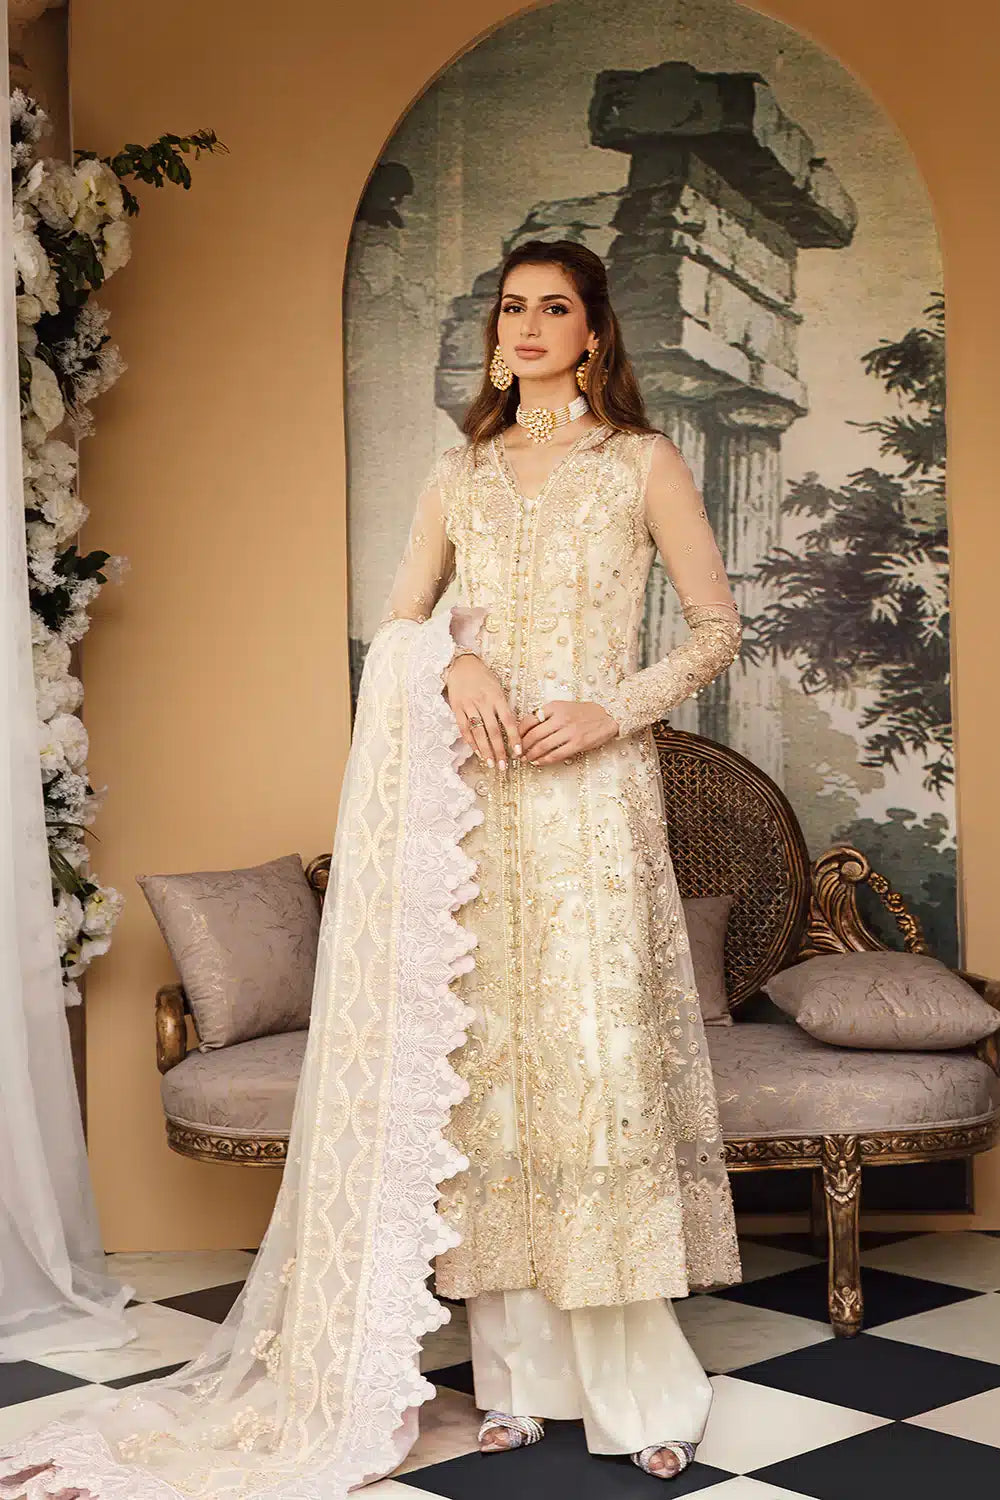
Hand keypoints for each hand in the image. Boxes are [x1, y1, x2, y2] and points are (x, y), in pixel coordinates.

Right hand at [443, 654, 520, 770]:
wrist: (461, 665)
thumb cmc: (483, 677)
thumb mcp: (498, 688)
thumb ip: (503, 707)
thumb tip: (512, 729)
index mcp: (497, 697)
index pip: (508, 721)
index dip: (514, 738)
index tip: (518, 752)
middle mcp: (483, 702)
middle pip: (493, 731)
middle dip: (499, 750)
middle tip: (504, 766)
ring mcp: (469, 706)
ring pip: (478, 733)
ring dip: (485, 750)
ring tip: (491, 763)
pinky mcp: (457, 709)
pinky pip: (464, 729)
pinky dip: (471, 742)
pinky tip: (477, 752)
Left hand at [517, 700, 619, 764]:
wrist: (607, 716)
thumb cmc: (583, 713)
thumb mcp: (563, 707)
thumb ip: (547, 716)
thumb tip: (527, 729)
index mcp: (554, 707)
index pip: (529, 720)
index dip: (518, 732)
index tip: (513, 740)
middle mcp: (560, 718)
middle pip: (533, 735)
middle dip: (522, 747)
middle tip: (517, 753)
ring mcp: (569, 731)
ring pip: (542, 746)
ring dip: (531, 755)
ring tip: (526, 759)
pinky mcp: (577, 743)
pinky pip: (556, 754)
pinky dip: (544, 760)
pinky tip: (538, 762)